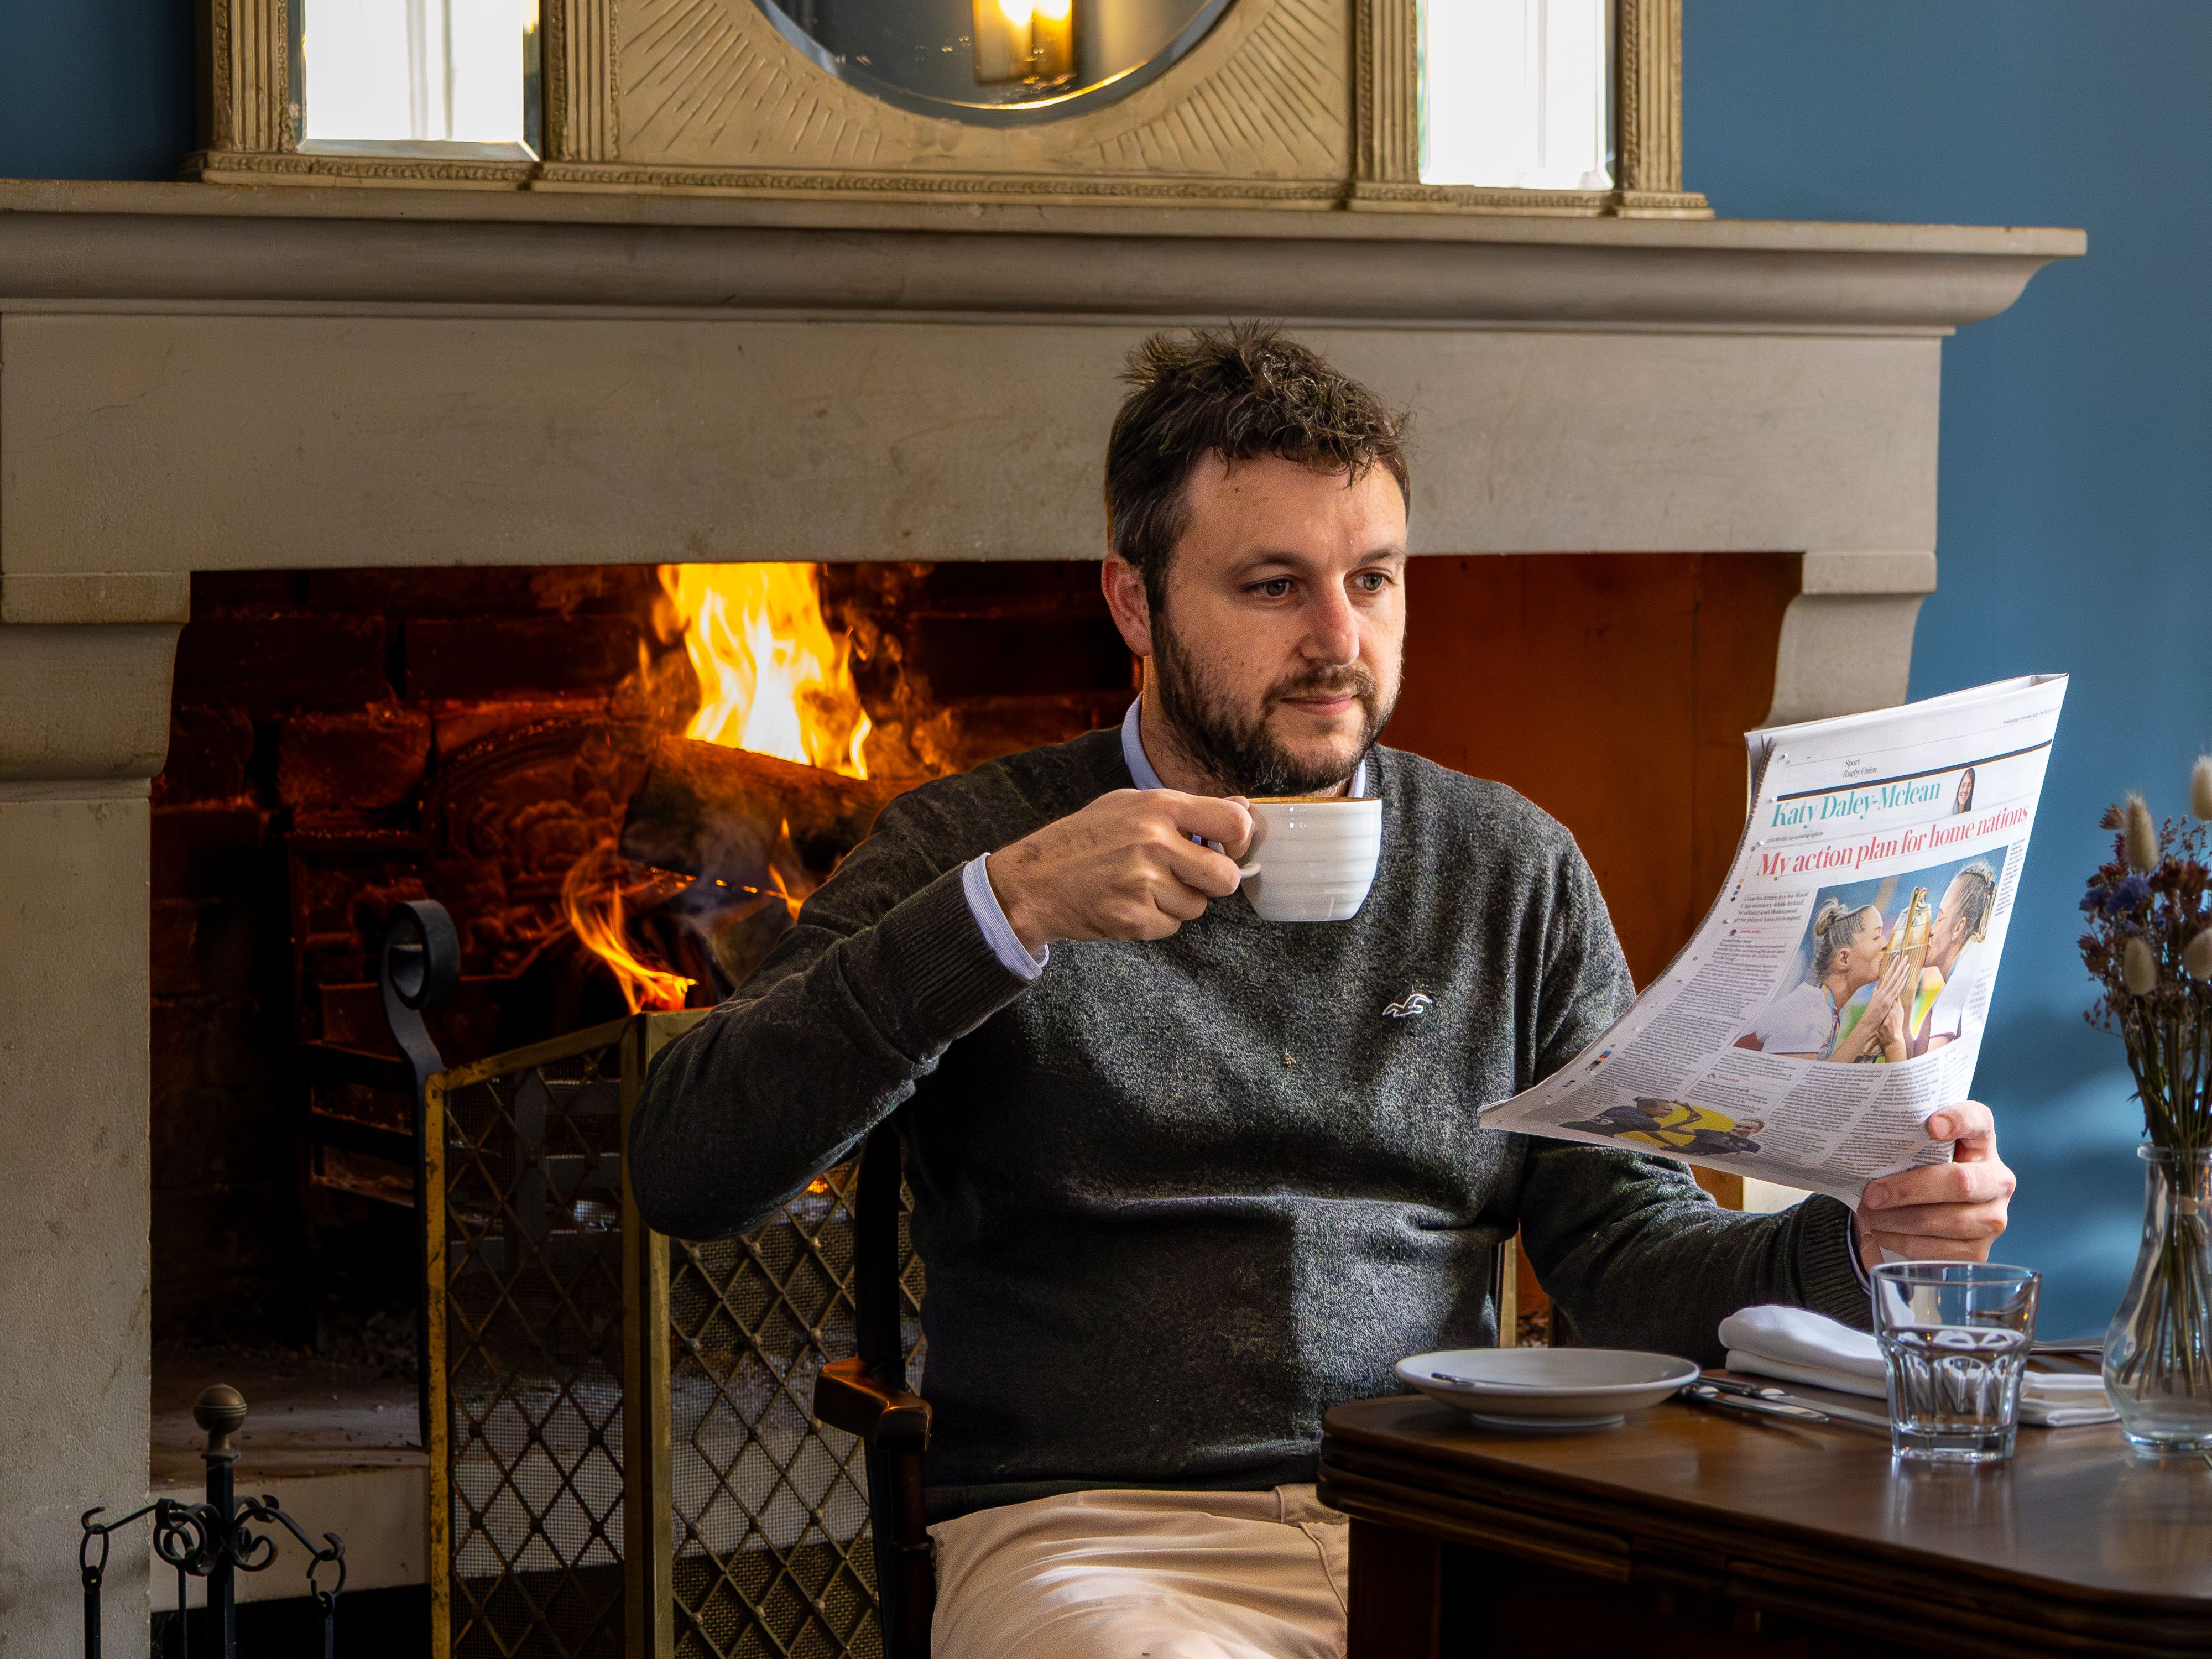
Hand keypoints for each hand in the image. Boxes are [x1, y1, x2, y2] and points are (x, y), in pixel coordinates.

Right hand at [986, 789, 1252, 951]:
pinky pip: (1171, 926)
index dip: (1241, 840)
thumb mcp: (1131, 805)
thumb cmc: (1084, 839)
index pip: (1234, 822)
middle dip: (1214, 883)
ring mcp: (1144, 882)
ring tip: (1141, 886)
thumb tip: (1243, 807)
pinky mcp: (1134, 917)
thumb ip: (1188, 808)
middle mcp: (1155, 841)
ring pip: (1197, 906)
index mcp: (1159, 807)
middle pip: (1225, 877)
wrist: (1034, 880)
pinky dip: (1155, 920)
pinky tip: (1127, 902)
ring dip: (1178, 902)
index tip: (1229, 847)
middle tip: (1188, 877)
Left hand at [1857, 1102, 2013, 1268]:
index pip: (1978, 1121)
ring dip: (1900, 1220)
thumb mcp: (1914, 1148)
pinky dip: (1903, 1241)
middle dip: (1909, 1190)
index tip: (1932, 1126)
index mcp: (1981, 1141)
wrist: (1925, 1212)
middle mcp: (1998, 1179)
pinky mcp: (1979, 1251)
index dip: (1959, 1121)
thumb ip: (1905, 1136)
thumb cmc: (1916, 1170)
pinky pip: (1939, 1250)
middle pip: (1961, 1182)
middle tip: (1870, 1195)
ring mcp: (1993, 1217)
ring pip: (1949, 1221)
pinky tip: (1882, 1232)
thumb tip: (1866, 1140)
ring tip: (1868, 1214)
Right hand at [1862, 951, 1913, 1024]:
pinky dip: (1900, 983)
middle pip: (1891, 975)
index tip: (1896, 958)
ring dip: (1901, 971)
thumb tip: (1877, 986)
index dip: (1892, 966)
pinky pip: (1895, 990)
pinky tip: (1905, 977)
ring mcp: (1885, 995)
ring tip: (1907, 963)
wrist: (1867, 1021)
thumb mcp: (1873, 1000)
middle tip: (1904, 956)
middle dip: (1898, 965)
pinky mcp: (1887, 1001)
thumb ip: (1875, 993)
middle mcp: (1882, 990)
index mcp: (1879, 990)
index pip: (1887, 975)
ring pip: (1895, 981)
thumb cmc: (1870, 1012)